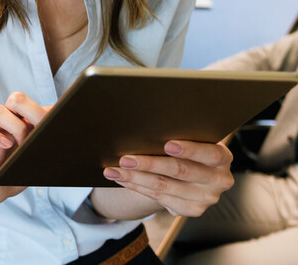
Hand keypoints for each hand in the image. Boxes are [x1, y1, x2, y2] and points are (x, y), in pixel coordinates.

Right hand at [0, 92, 49, 206]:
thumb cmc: (22, 169)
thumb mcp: (41, 153)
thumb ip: (51, 135)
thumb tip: (66, 120)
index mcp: (24, 120)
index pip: (36, 100)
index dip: (45, 106)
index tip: (56, 119)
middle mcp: (8, 122)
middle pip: (16, 98)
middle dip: (31, 111)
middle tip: (39, 130)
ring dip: (14, 126)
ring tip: (22, 144)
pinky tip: (6, 146)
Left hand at [103, 140, 233, 216]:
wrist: (189, 176)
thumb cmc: (186, 149)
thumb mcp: (191, 140)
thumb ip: (180, 135)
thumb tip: (146, 127)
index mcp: (223, 157)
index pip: (210, 153)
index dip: (190, 150)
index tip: (167, 144)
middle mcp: (220, 179)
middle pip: (181, 171)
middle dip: (149, 164)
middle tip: (124, 159)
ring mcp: (207, 198)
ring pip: (165, 186)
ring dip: (135, 178)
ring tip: (113, 171)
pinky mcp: (192, 210)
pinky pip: (159, 198)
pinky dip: (137, 187)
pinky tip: (122, 180)